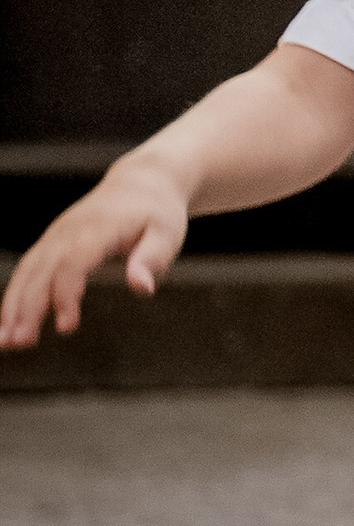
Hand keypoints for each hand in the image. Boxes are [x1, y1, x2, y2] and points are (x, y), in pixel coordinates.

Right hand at [0, 158, 190, 346]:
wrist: (141, 182)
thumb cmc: (157, 212)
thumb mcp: (167, 234)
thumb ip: (152, 259)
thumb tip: (142, 288)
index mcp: (99, 227)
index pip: (74, 261)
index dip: (65, 293)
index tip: (66, 327)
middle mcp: (70, 230)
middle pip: (42, 270)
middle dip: (28, 307)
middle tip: (20, 342)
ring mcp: (56, 234)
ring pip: (27, 271)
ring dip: (12, 305)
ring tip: (6, 342)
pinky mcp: (51, 242)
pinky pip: (27, 270)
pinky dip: (14, 296)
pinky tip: (8, 324)